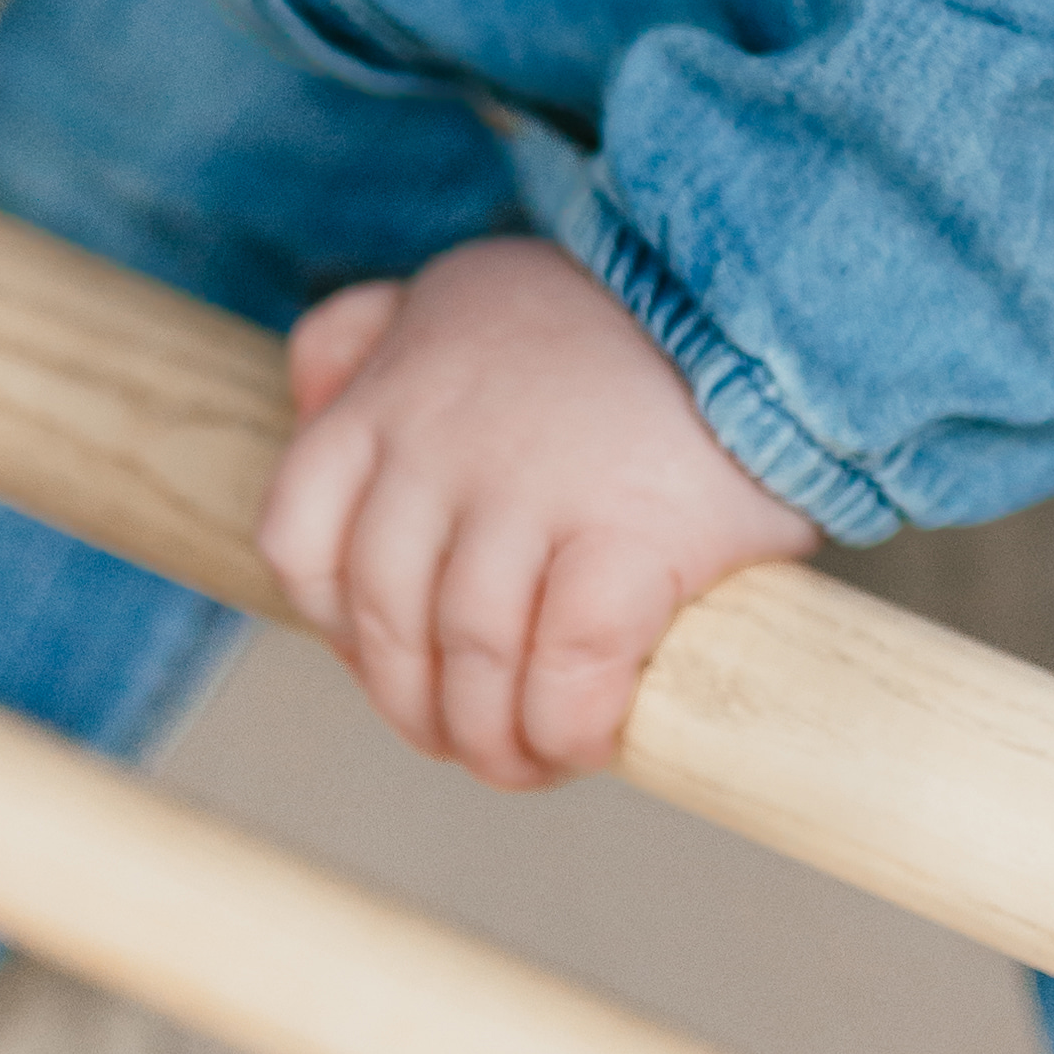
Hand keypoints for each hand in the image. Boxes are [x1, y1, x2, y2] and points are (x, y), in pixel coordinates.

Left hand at [257, 234, 818, 786]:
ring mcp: (532, 490)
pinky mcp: (632, 535)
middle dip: (418, 710)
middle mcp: (442, 444)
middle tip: (468, 742)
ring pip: (470, 657)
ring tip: (530, 761)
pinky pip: (569, 668)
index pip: (299, 538)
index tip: (394, 660)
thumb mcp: (460, 292)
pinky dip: (568, 726)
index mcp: (392, 396)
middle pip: (387, 621)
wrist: (754, 296)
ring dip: (493, 741)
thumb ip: (366, 336)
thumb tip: (304, 395)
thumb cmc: (610, 321)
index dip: (337, 628)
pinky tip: (587, 740)